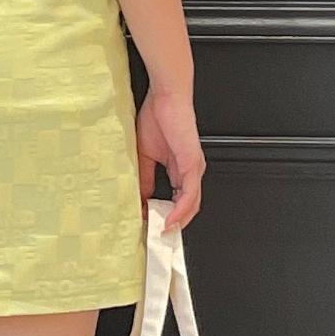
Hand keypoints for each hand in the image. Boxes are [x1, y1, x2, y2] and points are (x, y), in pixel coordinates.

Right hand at [135, 88, 204, 231]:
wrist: (166, 98)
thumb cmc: (157, 118)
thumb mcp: (145, 156)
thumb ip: (145, 179)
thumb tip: (141, 200)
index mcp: (180, 169)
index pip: (177, 200)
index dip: (166, 215)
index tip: (151, 226)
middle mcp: (190, 172)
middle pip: (188, 207)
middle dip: (173, 225)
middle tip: (157, 238)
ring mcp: (194, 169)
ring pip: (191, 205)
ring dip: (177, 222)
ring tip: (162, 234)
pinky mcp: (192, 164)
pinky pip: (189, 194)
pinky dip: (180, 210)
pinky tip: (170, 220)